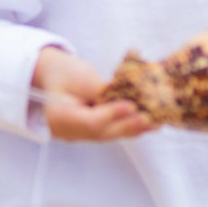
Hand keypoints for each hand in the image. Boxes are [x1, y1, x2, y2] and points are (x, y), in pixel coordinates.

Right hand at [32, 46, 155, 140]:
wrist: (51, 74)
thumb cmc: (64, 71)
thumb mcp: (81, 77)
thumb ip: (102, 92)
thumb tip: (129, 99)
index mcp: (59, 118)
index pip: (90, 122)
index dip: (112, 115)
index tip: (131, 106)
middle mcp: (68, 132)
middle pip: (101, 133)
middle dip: (128, 125)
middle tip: (151, 119)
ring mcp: (78, 135)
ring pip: (108, 134)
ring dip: (133, 128)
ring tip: (156, 123)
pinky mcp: (89, 131)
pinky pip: (109, 131)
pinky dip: (127, 126)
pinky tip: (148, 124)